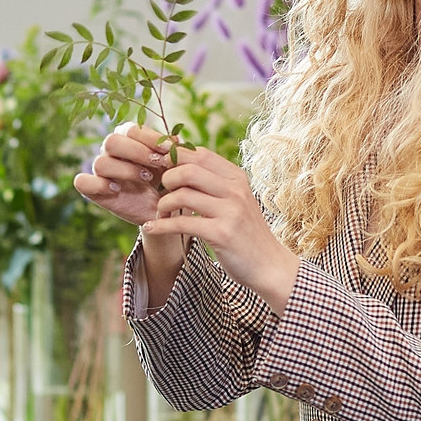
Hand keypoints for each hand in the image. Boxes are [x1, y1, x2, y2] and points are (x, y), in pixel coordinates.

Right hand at [75, 123, 190, 307]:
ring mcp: (100, 169)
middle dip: (138, 152)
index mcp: (129, 137)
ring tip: (147, 179)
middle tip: (158, 164)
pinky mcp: (93, 190)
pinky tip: (116, 189)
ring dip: (126, 171)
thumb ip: (175, 152)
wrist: (162, 209)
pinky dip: (97, 184)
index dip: (150, 138)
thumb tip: (177, 140)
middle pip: (112, 141)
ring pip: (101, 163)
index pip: (132, 129)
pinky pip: (82, 182)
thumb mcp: (175, 166)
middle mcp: (111, 150)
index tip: (171, 149)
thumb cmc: (168, 180)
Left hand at [146, 145, 299, 314]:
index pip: (200, 154)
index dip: (175, 156)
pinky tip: (151, 228)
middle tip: (160, 191)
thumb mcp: (236, 201)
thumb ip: (215, 184)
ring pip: (182, 195)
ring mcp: (230, 211)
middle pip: (189, 170)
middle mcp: (235, 190)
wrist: (269, 265)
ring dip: (162, 204)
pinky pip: (182, 223)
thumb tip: (182, 165)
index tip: (161, 167)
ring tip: (158, 213)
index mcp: (237, 178)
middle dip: (166, 178)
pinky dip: (161, 225)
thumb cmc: (246, 233)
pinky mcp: (221, 234)